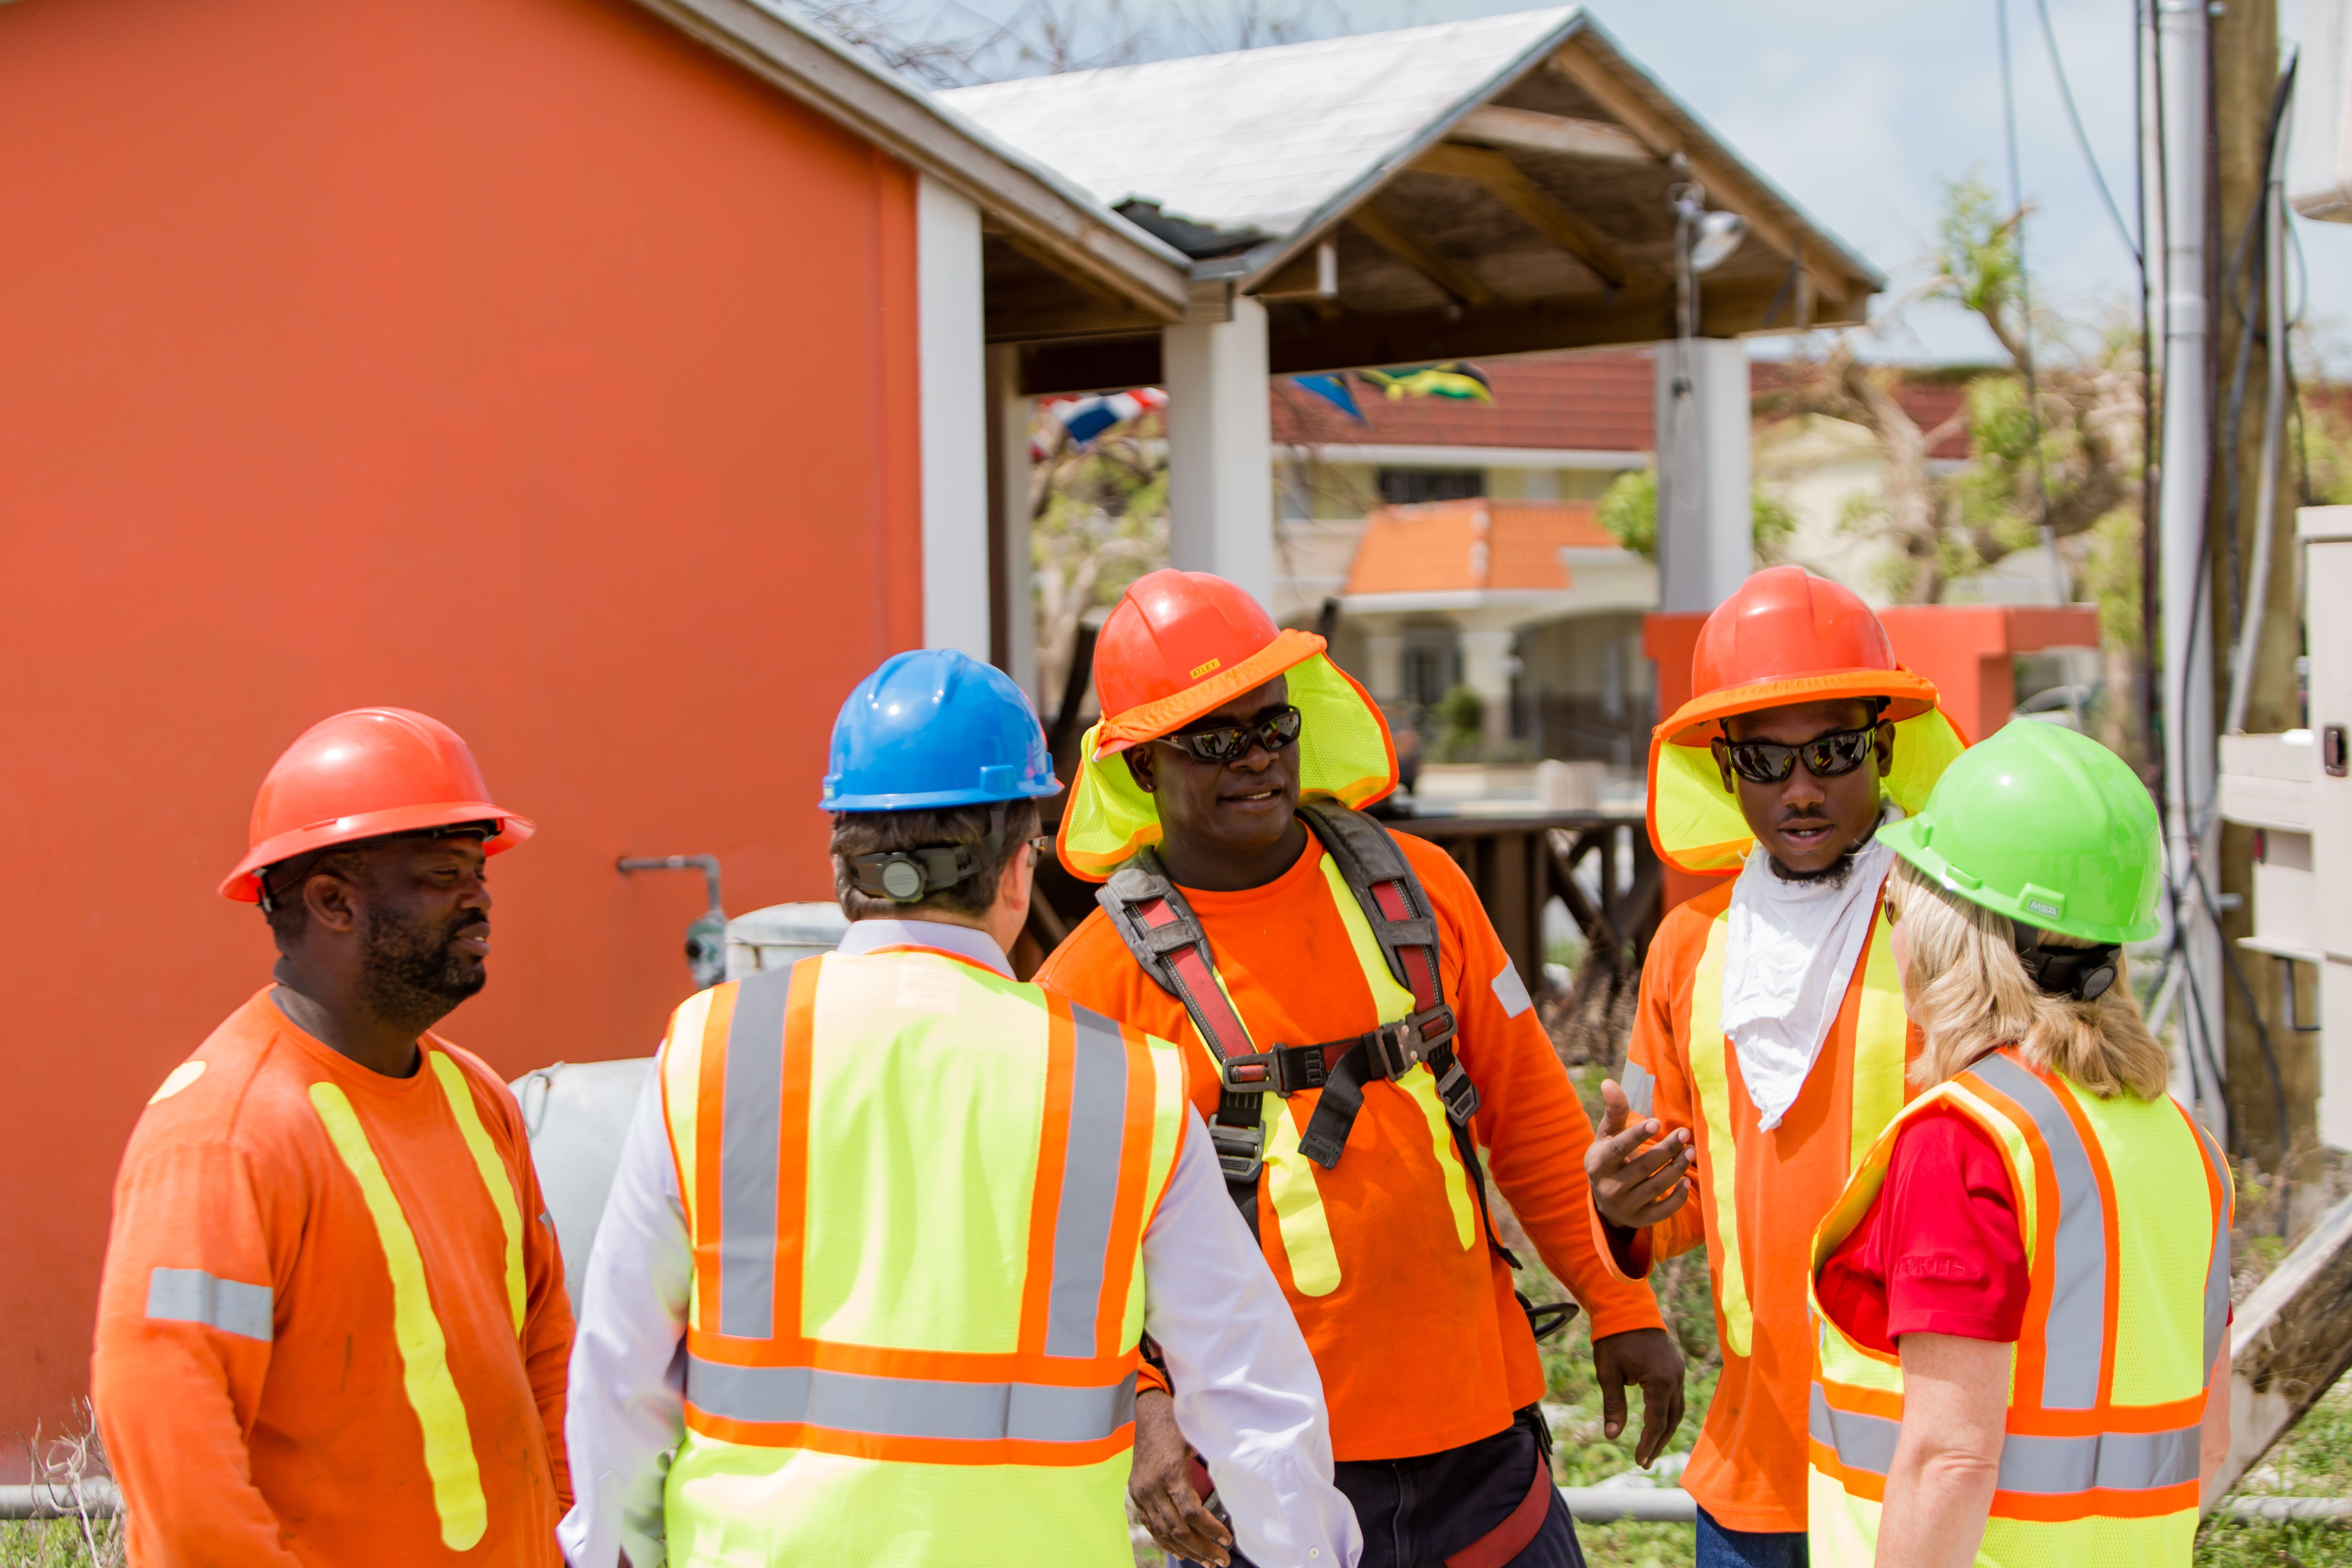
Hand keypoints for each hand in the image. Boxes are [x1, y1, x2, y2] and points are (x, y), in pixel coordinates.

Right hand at [1128, 1389, 1232, 1566]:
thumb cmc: (1173, 1422)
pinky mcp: (1137, 1495)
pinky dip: (1166, 1542)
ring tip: (1208, 1562)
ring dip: (1187, 1551)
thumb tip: (1240, 1474)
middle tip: (1221, 1560)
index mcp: (1170, 1472)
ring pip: (1164, 1532)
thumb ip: (1212, 1456)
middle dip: (1202, 1548)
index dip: (1210, 1530)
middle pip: (1178, 1529)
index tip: (1228, 1540)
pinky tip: (1182, 1553)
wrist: (1143, 1412)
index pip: (1191, 1512)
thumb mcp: (1194, 1435)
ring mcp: (1142, 1494)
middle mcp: (1152, 1487)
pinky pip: (1151, 1526)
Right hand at [1585, 1079, 1695, 1230]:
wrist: (1604, 1198)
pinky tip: (1687, 1180)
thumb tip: (1608, 1082)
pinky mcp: (1641, 1219)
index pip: (1618, 1149)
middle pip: (1643, 1167)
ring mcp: (1625, 1205)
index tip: (1657, 1122)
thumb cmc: (1609, 1156)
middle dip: (1666, 1149)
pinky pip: (1663, 1210)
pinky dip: (1677, 1197)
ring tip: (1691, 1151)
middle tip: (1685, 1132)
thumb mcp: (1607, 1135)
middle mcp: (1609, 1187)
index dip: (1637, 1135)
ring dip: (1677, 1168)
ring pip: (1656, 1186)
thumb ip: (1614, 1111)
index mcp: (1598, 1163)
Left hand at [1592, 1326, 1685, 1467]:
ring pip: (1676, 1410)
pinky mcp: (1676, 1368)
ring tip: (1651, 1448)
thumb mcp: (1608, 1374)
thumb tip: (1612, 1436)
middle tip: (1644, 1461)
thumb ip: (1613, 1406)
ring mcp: (1678, 1373)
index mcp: (1660, 1381)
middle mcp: (1675, 1379)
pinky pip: (1675, 1398)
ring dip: (1664, 1430)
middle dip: (1658, 1442)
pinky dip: (1667, 1414)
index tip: (1639, 1461)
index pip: (1657, 1422)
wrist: (1626, 1309)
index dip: (1648, 1444)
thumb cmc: (1614, 1341)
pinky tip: (1657, 1423)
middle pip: (1670, 1420)